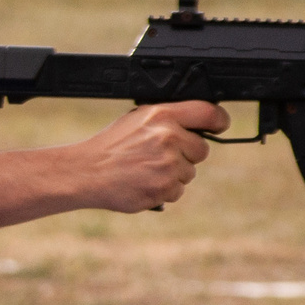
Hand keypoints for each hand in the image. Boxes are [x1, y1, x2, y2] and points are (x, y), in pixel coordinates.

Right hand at [77, 101, 228, 210]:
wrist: (85, 172)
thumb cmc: (109, 147)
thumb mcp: (136, 120)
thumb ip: (167, 120)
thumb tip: (195, 124)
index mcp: (161, 115)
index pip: (208, 113)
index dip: (219, 121)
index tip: (219, 125)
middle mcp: (168, 137)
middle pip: (202, 149)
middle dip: (187, 154)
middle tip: (160, 156)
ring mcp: (168, 164)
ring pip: (189, 172)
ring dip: (173, 175)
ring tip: (145, 170)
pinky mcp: (164, 188)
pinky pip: (177, 191)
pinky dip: (163, 190)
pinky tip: (143, 182)